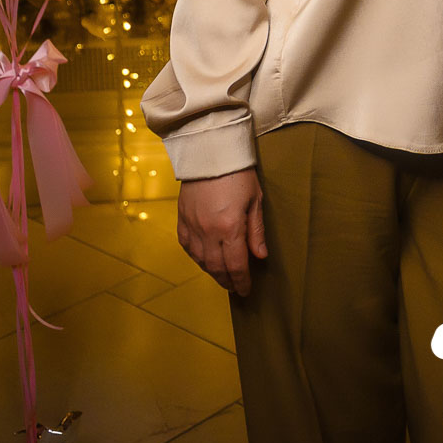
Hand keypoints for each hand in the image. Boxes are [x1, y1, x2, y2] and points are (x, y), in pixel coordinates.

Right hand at [177, 167, 268, 296]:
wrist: (209, 151)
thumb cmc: (238, 172)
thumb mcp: (255, 200)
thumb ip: (256, 231)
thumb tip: (260, 256)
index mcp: (229, 227)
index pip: (236, 265)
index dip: (241, 281)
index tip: (246, 290)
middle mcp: (208, 231)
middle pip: (217, 267)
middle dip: (227, 281)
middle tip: (235, 288)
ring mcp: (192, 226)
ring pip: (201, 260)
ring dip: (212, 272)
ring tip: (223, 277)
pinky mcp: (182, 219)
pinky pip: (187, 246)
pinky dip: (197, 258)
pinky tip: (204, 260)